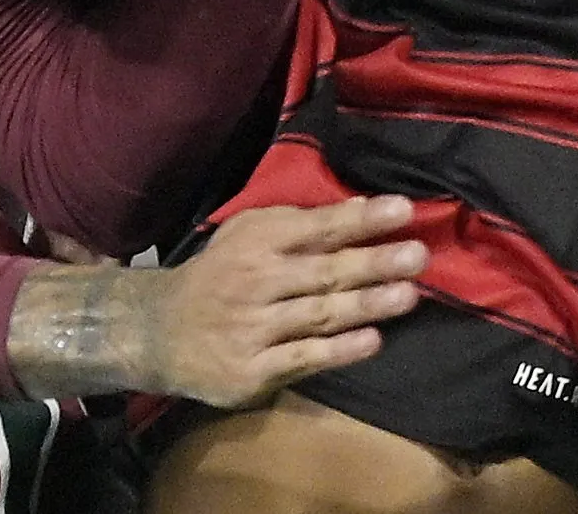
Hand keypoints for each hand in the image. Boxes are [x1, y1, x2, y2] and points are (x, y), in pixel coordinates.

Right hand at [8, 196, 424, 404]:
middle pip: (323, 271)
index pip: (316, 227)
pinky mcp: (252, 368)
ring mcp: (253, 326)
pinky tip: (372, 341)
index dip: (360, 218)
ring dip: (366, 304)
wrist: (158, 331)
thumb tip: (361, 209)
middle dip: (373, 262)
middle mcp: (254, 280)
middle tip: (418, 255)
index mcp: (256, 241)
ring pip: (318, 314)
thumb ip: (299, 227)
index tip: (402, 209)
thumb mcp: (246, 238)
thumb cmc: (219, 278)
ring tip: (409, 295)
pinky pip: (303, 356)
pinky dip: (339, 350)